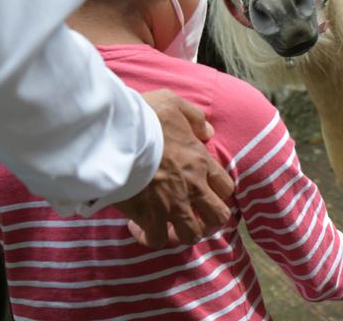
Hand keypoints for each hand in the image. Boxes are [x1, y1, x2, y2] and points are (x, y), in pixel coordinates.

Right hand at [114, 89, 233, 247]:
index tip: (205, 192)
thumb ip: (195, 118)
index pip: (226, 187)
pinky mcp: (149, 216)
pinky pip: (157, 239)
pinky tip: (140, 227)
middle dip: (210, 220)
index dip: (218, 193)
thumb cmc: (144, 117)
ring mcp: (172, 205)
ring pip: (191, 234)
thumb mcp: (174, 104)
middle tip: (195, 218)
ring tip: (170, 227)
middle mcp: (192, 187)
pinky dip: (151, 237)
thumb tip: (208, 132)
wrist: (116, 135)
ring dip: (183, 233)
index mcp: (201, 162)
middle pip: (218, 217)